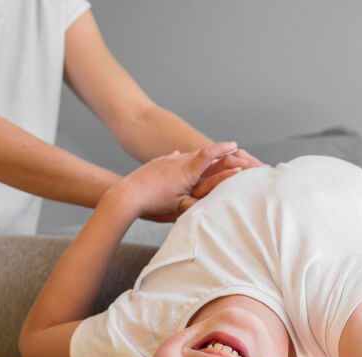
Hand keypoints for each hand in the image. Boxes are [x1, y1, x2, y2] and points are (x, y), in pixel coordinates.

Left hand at [113, 141, 241, 222]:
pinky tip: (178, 159)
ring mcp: (166, 160)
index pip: (209, 155)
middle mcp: (178, 161)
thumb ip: (198, 203)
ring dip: (199, 155)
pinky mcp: (157, 163)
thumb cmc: (154, 204)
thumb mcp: (180, 207)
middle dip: (216, 151)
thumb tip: (214, 203)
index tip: (234, 145)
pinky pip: (173, 158)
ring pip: (187, 155)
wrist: (127, 195)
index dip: (223, 149)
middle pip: (201, 152)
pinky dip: (181, 159)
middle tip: (229, 149)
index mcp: (187, 171)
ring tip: (207, 156)